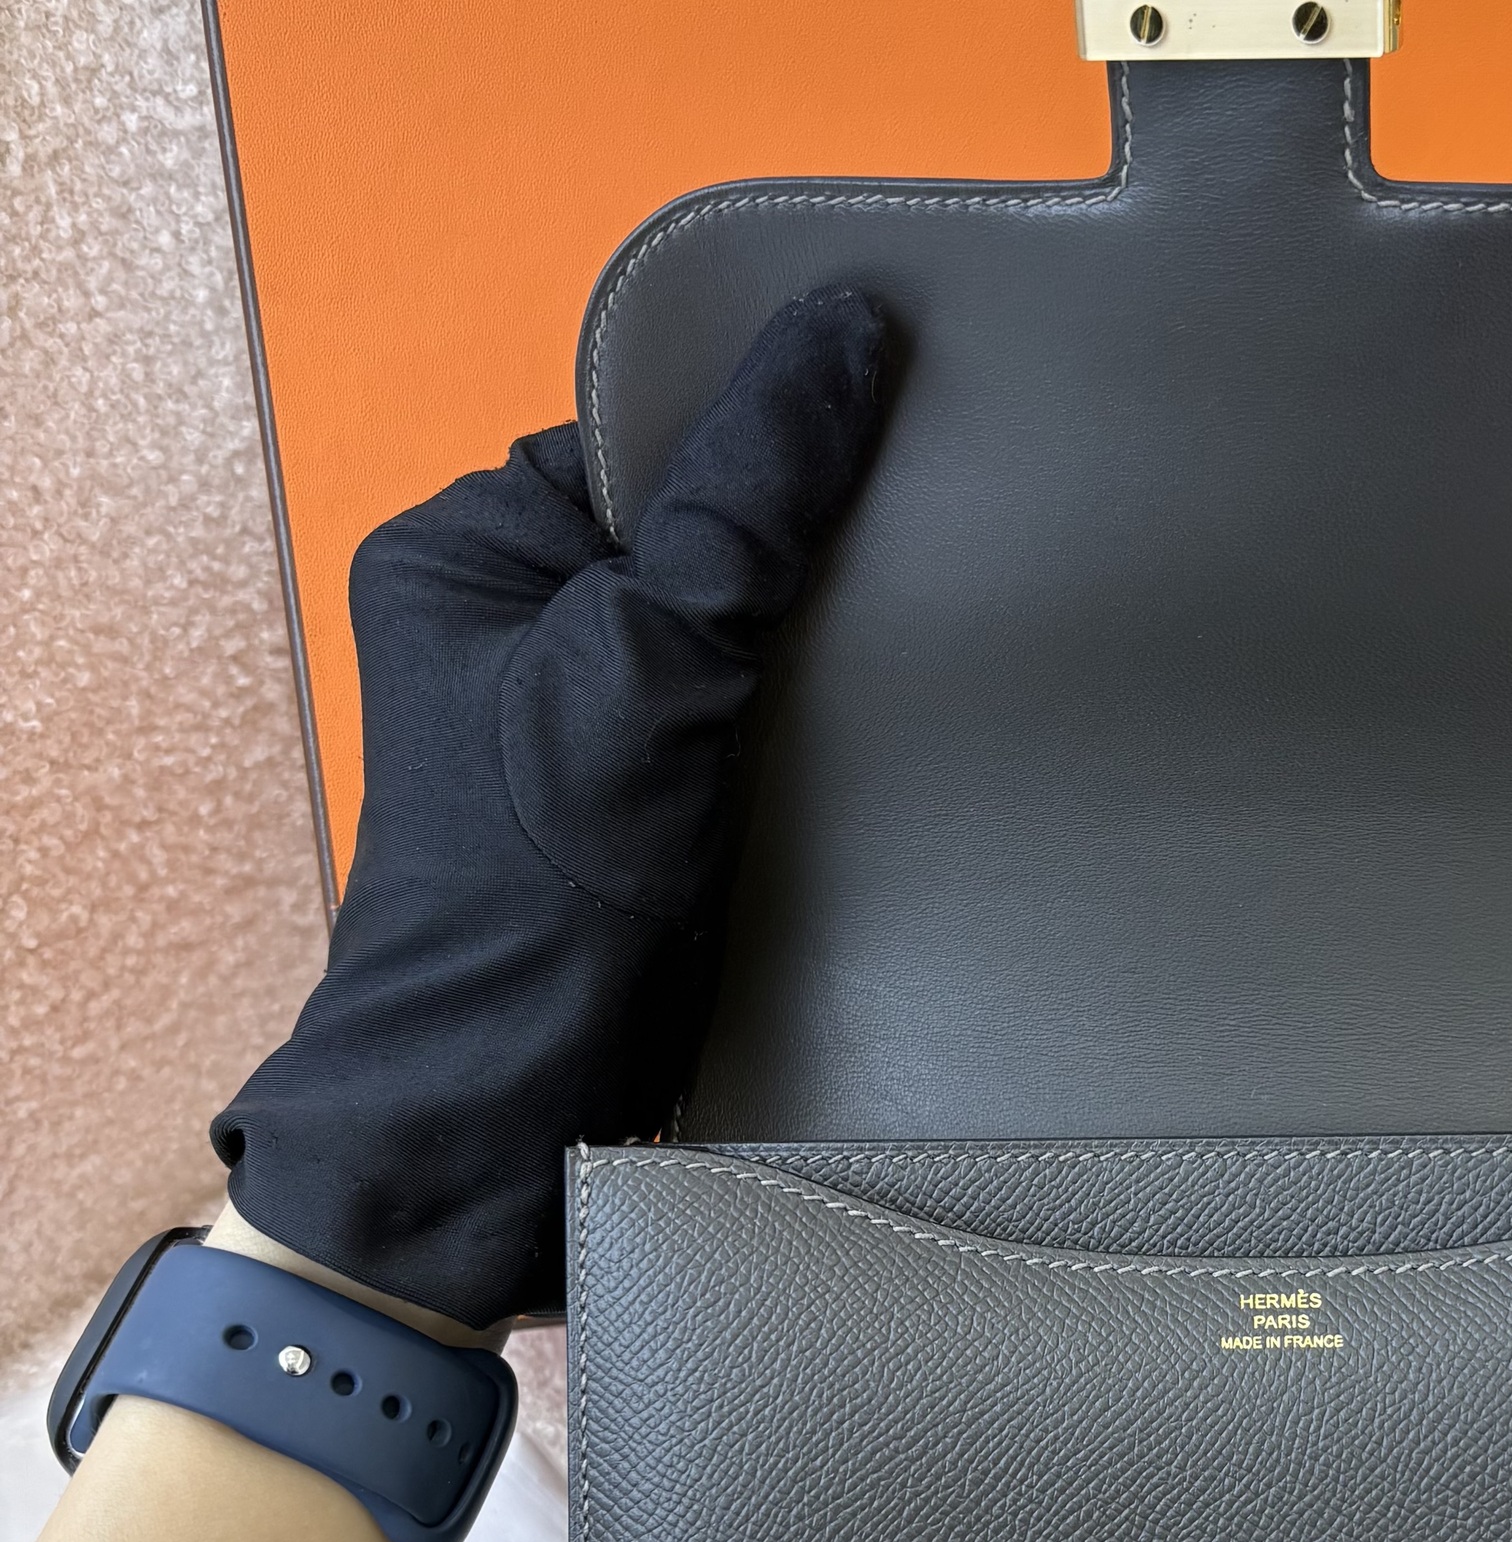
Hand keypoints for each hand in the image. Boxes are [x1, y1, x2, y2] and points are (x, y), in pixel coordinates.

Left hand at [212, 289, 888, 1326]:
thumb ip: (750, 496)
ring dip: (821, 646)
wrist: (528, 1100)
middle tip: (907, 550)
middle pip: (703, 527)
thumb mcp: (650, 654)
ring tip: (906, 645)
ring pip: (743, 628)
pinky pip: (759, 717)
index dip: (762, 432)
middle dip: (801, 551)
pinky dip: (821, 724)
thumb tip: (849, 336)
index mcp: (469, 551)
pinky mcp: (657, 803)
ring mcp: (590, 722)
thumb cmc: (538, 888)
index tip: (885, 426)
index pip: (646, 437)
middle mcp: (520, 625)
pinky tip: (884, 728)